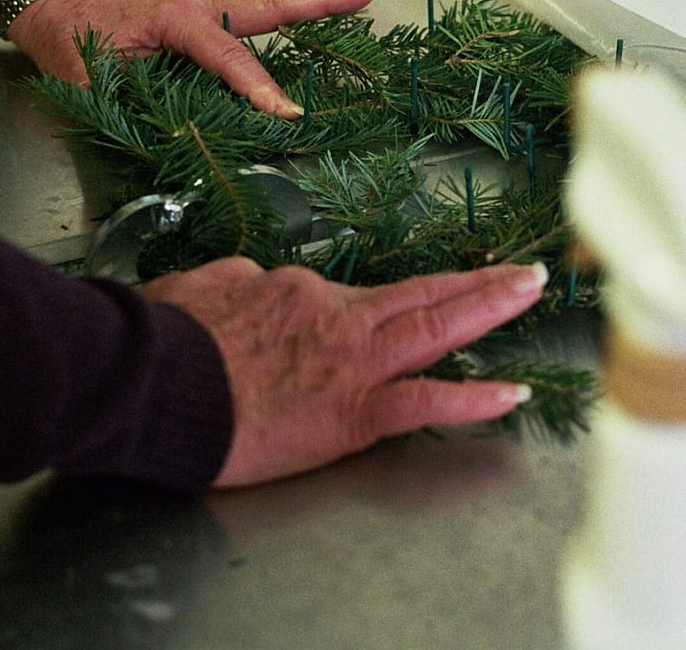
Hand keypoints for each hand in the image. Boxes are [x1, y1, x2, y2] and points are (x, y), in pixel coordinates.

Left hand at [8, 0, 375, 116]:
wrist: (60, 5)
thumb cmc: (74, 41)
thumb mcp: (93, 81)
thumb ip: (132, 106)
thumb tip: (172, 144)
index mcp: (177, 22)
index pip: (230, 60)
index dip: (259, 89)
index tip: (289, 115)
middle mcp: (203, 5)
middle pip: (273, 3)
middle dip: (322, 0)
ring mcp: (211, 3)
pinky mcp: (213, 9)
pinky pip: (263, 0)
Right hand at [140, 258, 547, 487]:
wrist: (155, 380)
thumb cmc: (166, 341)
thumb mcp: (198, 291)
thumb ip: (233, 286)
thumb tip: (242, 284)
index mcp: (296, 292)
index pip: (348, 298)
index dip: (373, 307)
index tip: (382, 319)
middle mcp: (337, 316)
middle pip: (420, 294)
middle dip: (476, 282)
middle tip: (522, 272)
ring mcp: (352, 362)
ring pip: (435, 326)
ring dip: (490, 306)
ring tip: (530, 293)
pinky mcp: (354, 411)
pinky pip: (426, 400)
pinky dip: (473, 397)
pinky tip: (512, 395)